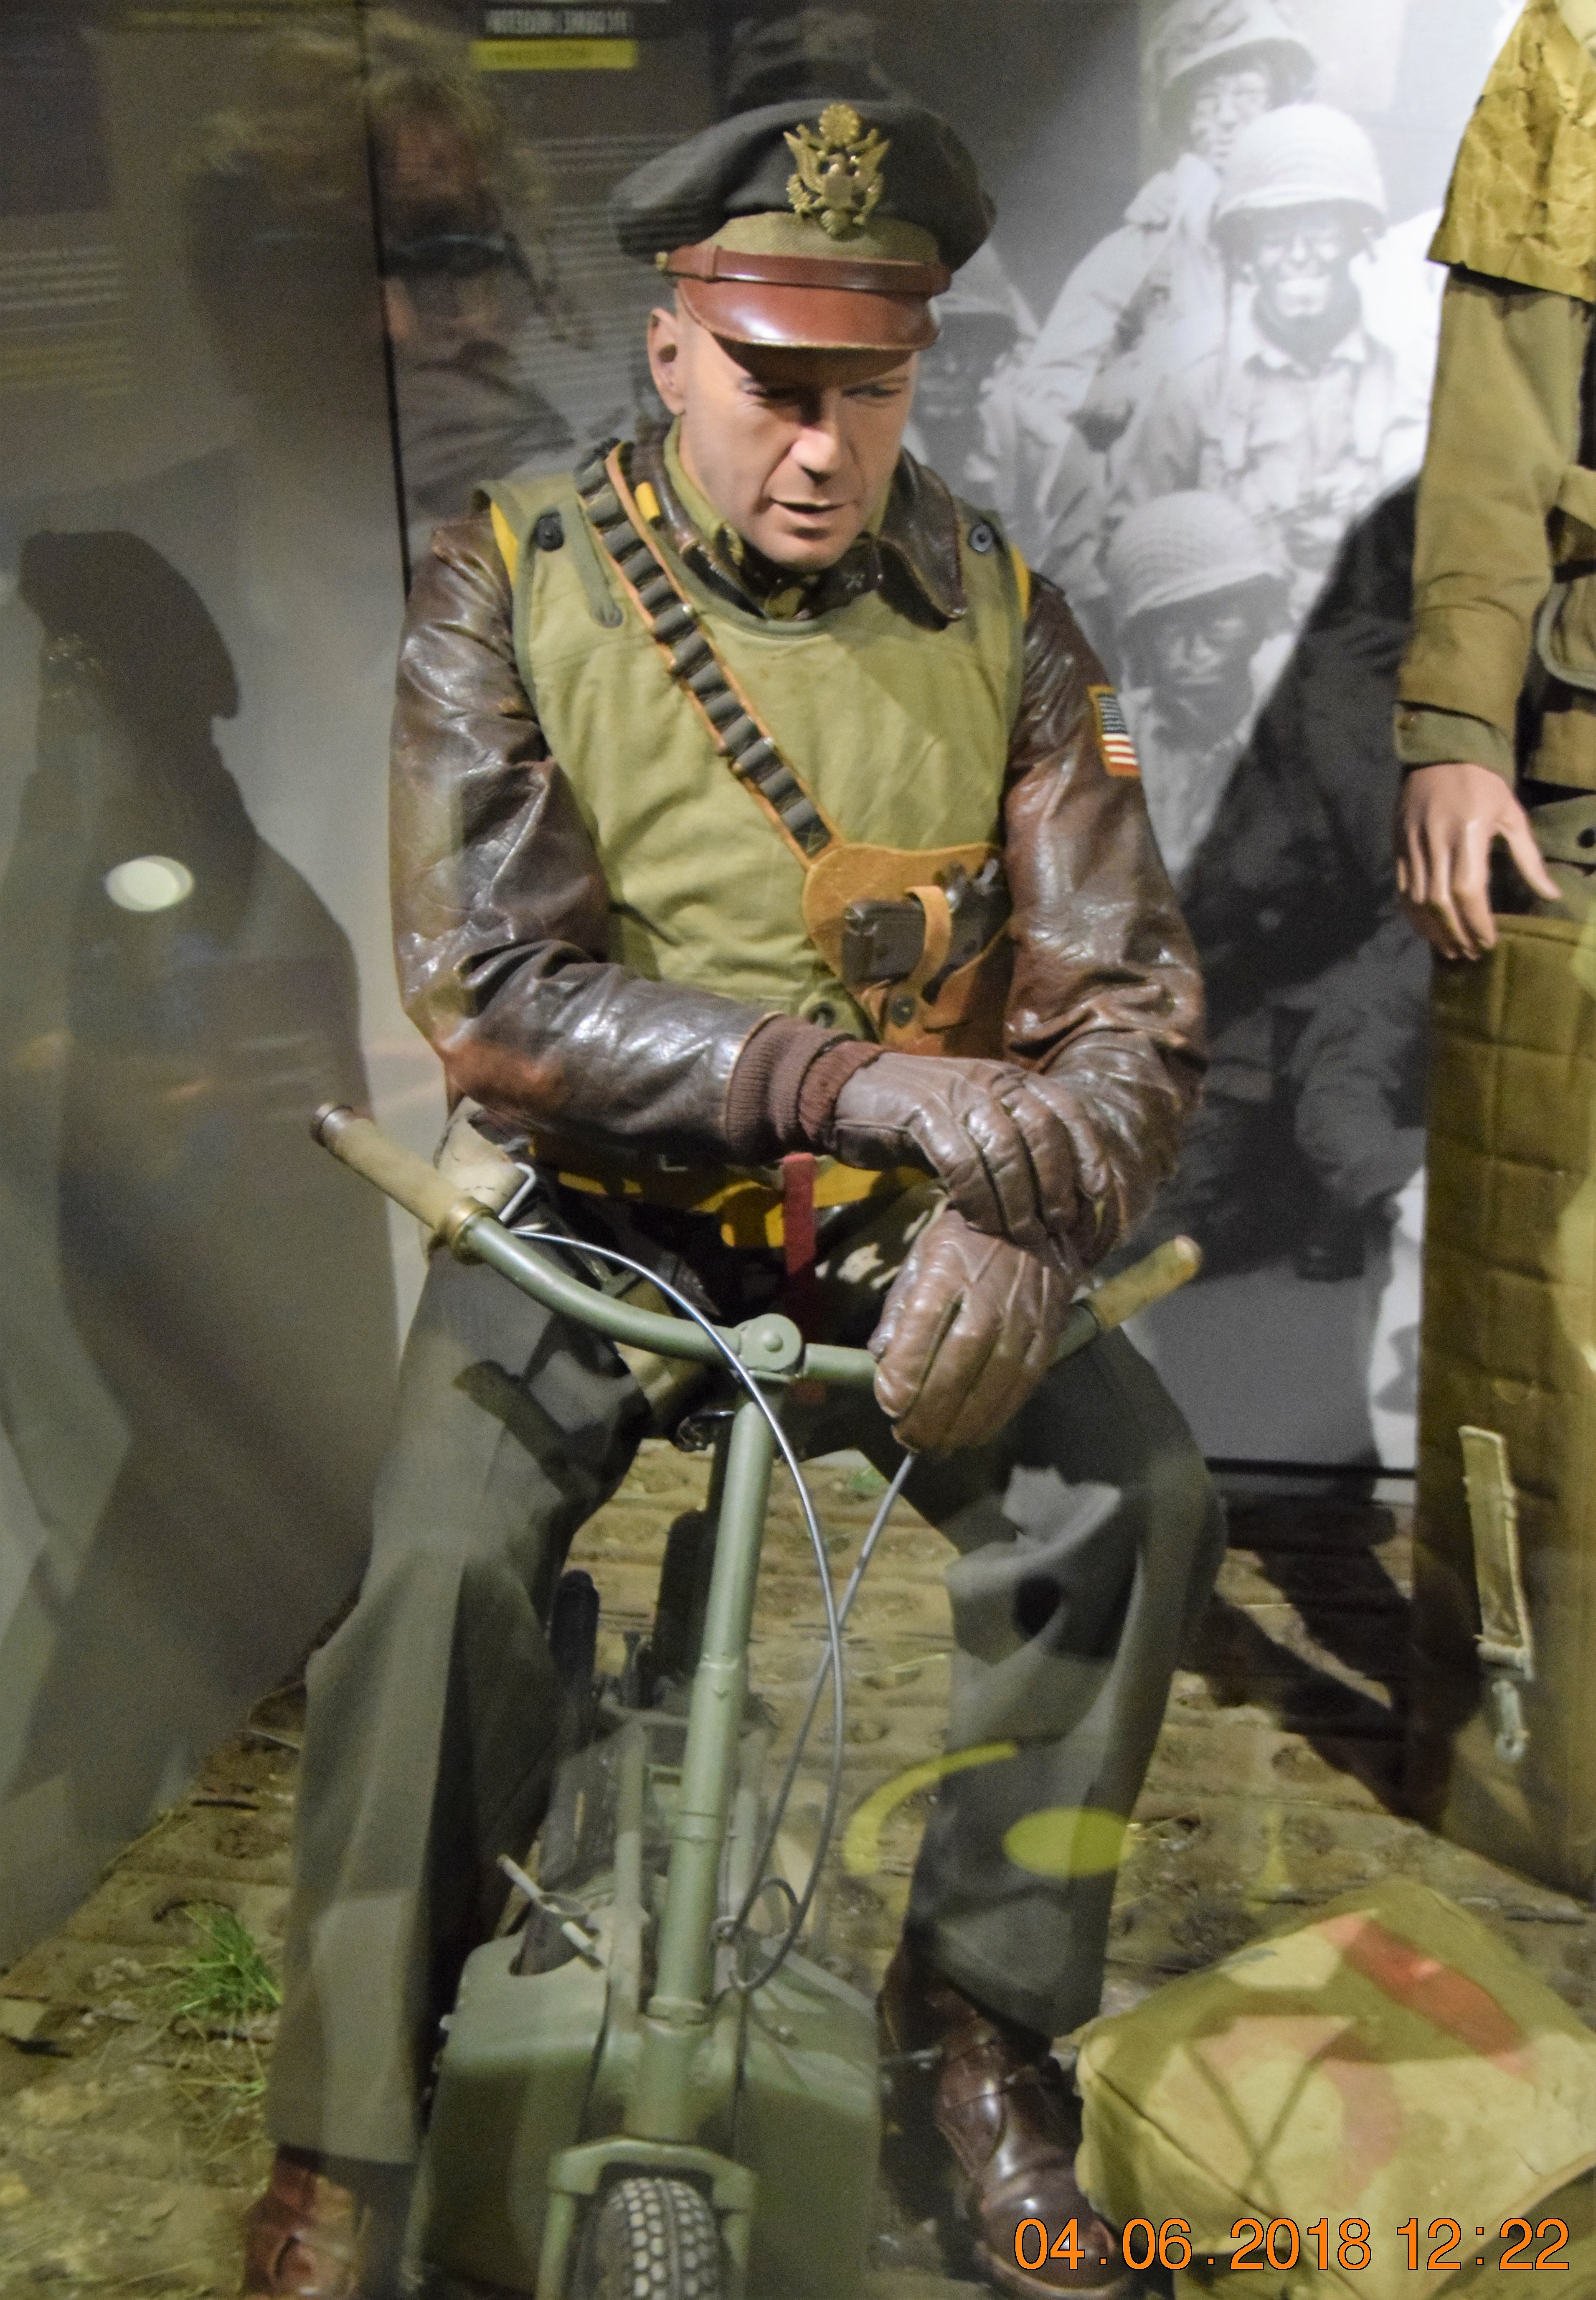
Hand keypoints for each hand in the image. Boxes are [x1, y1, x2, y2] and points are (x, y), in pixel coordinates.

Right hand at [828, 1054, 1072, 1254]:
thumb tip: (1053, 1194)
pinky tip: (978, 1220)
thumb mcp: (973, 1120)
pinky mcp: (922, 1114)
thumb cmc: (919, 1116)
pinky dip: (976, 1196)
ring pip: (1005, 1148)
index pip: (1066, 1109)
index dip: (1088, 1151)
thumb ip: (1009, 1142)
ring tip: (1021, 1232)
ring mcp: (956, 1094)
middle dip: (1054, 1183)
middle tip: (1055, 1224)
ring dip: (1017, 1198)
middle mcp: (990, 1081)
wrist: (850, 1091)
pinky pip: (961, 1161)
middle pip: (1041, 1131)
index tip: (1100, 1193)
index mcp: (1009, 1079)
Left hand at [870, 1206, 1075, 1452]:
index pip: (921, 1334)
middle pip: (956, 1367)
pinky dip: (1000, 1413)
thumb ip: (899, 1307)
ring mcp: (1022, 1318)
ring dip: (963, 1423)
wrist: (1033, 1216)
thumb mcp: (920, 1258)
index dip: (903, 1378)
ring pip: (992, 1383)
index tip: (889, 1405)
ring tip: (939, 1446)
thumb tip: (880, 1356)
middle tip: (910, 1440)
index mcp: (946, 1275)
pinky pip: (1024, 1382)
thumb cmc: (965, 1240)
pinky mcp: (1048, 1332)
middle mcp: (986, 1299)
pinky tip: (977, 1432)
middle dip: (930, 1413)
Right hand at [1396, 762, 1558, 959]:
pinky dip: (1413, 914)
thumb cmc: (1483, 785)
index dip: (1478, 923)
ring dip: (1434, 930)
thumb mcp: (1512, 815)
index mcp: (1469, 834)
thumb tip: (1551, 896)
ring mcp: (1413, 845)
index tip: (1489, 942)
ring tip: (1450, 948)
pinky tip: (1427, 929)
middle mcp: (1437, 842)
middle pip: (1442, 902)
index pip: (1469, 891)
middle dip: (1457, 933)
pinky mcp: (1398, 847)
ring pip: (1419, 901)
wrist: (1441, 754)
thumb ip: (1529, 858)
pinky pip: (1403, 890)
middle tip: (1470, 953)